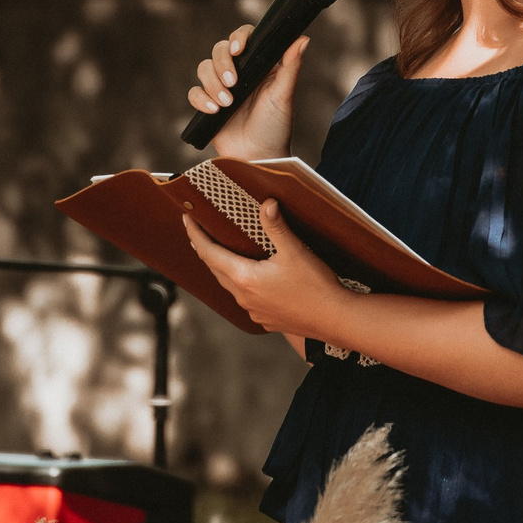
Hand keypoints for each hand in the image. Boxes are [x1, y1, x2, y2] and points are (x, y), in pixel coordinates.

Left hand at [182, 201, 346, 344]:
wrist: (336, 319)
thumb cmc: (316, 286)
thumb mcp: (295, 251)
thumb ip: (277, 226)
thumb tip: (266, 204)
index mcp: (245, 278)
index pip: (209, 253)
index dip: (195, 234)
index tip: (187, 218)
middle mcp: (244, 297)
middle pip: (215, 269)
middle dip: (205, 249)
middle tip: (200, 231)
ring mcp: (254, 311)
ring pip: (229, 285)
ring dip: (222, 267)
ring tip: (222, 252)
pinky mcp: (266, 319)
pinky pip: (245, 298)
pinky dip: (240, 283)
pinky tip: (251, 277)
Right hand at [187, 29, 307, 157]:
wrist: (258, 157)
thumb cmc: (276, 127)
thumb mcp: (284, 96)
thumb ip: (291, 67)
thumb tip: (303, 38)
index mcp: (259, 65)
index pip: (245, 38)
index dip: (238, 37)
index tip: (238, 49)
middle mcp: (239, 72)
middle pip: (219, 50)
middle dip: (222, 64)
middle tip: (233, 84)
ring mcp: (221, 87)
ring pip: (204, 68)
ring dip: (212, 83)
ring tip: (226, 104)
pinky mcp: (208, 104)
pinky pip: (194, 92)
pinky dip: (201, 99)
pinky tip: (214, 111)